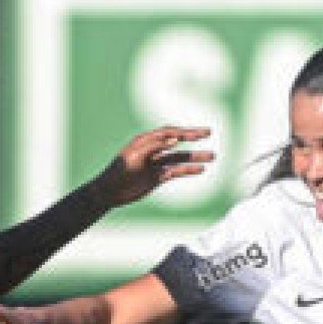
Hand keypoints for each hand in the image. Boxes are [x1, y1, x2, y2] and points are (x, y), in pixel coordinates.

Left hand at [92, 126, 213, 208]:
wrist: (110, 191)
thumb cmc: (120, 171)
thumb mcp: (136, 156)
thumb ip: (155, 146)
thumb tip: (175, 139)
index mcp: (146, 141)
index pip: (168, 132)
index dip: (183, 131)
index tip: (197, 133)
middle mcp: (153, 150)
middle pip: (177, 141)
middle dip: (193, 137)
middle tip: (209, 133)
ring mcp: (156, 164)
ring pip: (179, 158)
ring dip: (195, 156)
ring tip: (212, 156)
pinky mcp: (157, 177)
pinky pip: (176, 171)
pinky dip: (188, 170)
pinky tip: (201, 169)